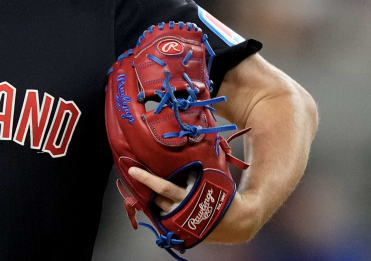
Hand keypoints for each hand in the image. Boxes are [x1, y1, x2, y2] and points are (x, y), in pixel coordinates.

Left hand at [127, 167, 262, 243]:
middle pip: (156, 197)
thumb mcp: (212, 176)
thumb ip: (197, 166)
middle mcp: (182, 209)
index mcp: (189, 195)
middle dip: (146, 186)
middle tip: (135, 174)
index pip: (162, 186)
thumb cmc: (225, 194)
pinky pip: (164, 218)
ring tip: (147, 187)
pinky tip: (158, 201)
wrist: (238, 221)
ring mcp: (180, 222)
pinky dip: (160, 209)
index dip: (146, 178)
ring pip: (159, 208)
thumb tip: (192, 141)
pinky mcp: (181, 229)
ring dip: (152, 198)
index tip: (132, 170)